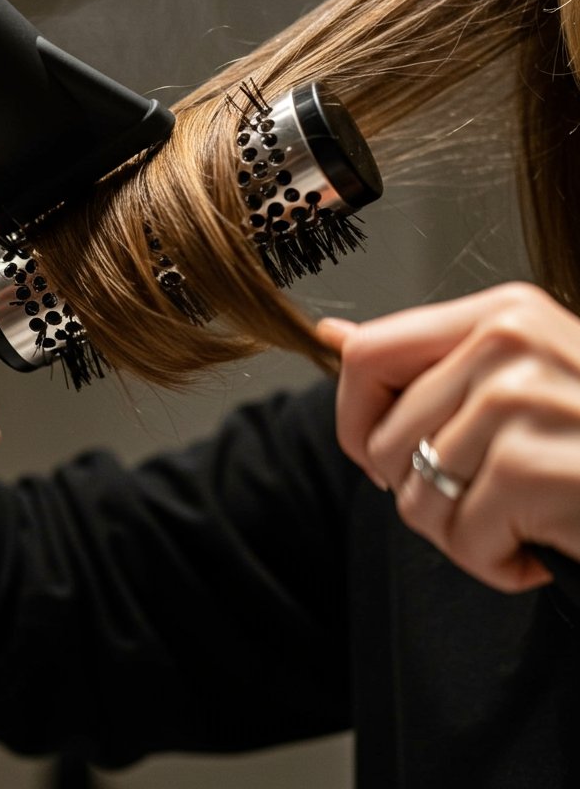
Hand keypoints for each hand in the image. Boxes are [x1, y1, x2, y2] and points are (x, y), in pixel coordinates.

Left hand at [319, 282, 579, 592]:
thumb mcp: (519, 376)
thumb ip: (426, 360)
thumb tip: (332, 334)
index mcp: (498, 314)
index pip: (368, 355)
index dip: (356, 419)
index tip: (384, 455)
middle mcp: (508, 344)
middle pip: (384, 440)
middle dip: (419, 493)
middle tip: (484, 500)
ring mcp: (522, 401)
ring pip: (415, 496)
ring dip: (462, 532)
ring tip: (521, 520)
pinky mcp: (534, 466)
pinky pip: (461, 536)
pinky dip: (495, 562)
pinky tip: (543, 546)